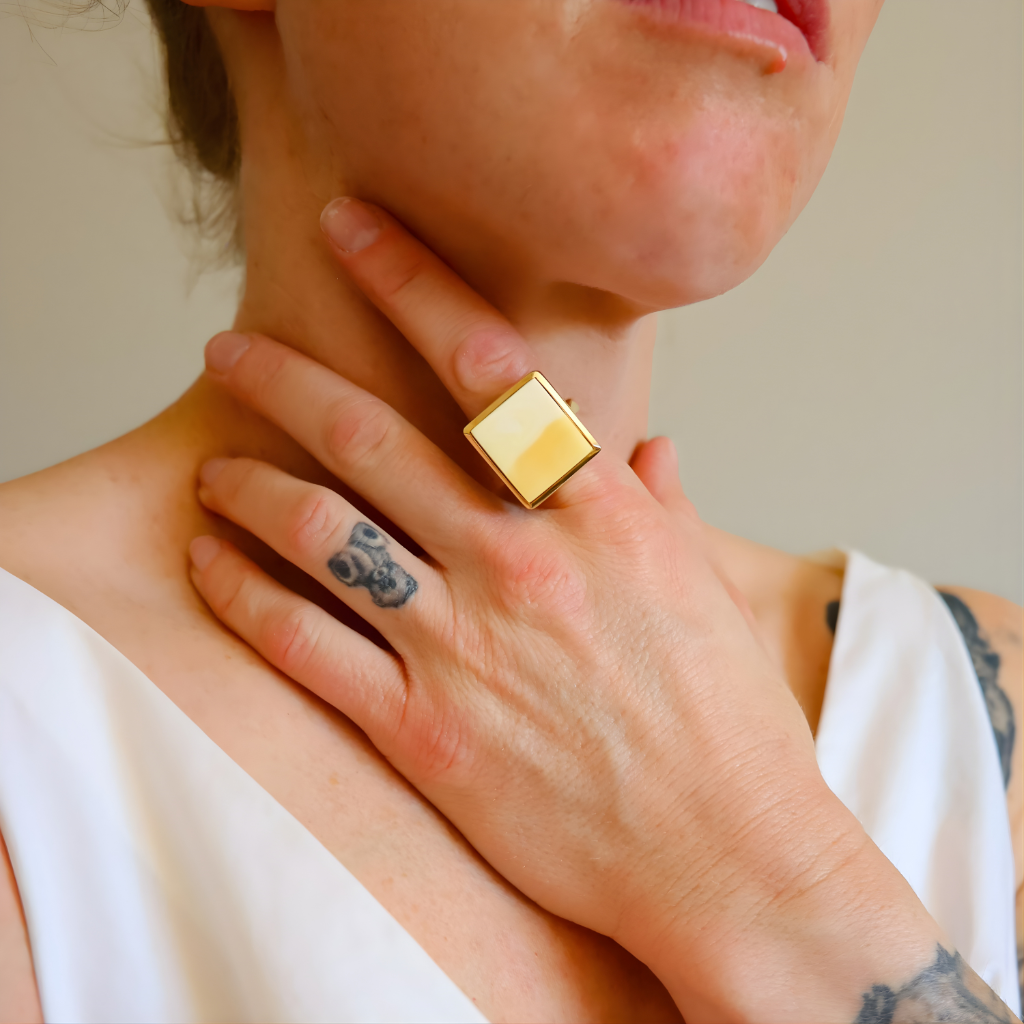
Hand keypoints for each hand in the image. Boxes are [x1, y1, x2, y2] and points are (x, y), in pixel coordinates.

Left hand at [188, 200, 1011, 1022]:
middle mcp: (522, 560)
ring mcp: (466, 644)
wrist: (724, 856)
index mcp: (598, 514)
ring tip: (211, 467)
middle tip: (230, 349)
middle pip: (374, 438)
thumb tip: (650, 449)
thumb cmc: (726, 727)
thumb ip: (663, 509)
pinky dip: (243, 595)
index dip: (409, 282)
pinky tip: (211, 561)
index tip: (353, 231)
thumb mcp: (707, 593)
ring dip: (249, 486)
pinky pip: (305, 645)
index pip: (488, 366)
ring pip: (323, 532)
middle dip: (286, 380)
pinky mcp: (422, 730)